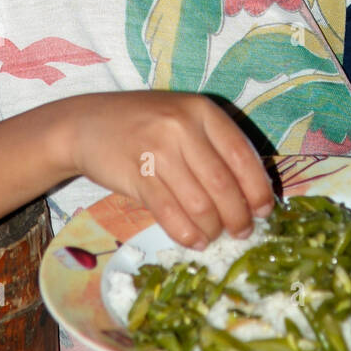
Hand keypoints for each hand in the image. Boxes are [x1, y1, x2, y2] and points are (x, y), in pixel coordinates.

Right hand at [66, 90, 274, 248]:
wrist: (86, 124)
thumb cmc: (143, 125)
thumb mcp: (182, 119)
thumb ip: (214, 147)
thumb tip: (251, 194)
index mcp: (201, 110)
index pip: (242, 155)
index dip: (258, 188)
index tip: (264, 211)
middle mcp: (181, 126)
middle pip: (223, 184)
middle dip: (238, 216)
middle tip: (242, 232)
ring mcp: (157, 150)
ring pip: (199, 203)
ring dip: (212, 228)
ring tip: (215, 236)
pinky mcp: (136, 174)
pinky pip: (170, 213)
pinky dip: (187, 233)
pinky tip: (194, 240)